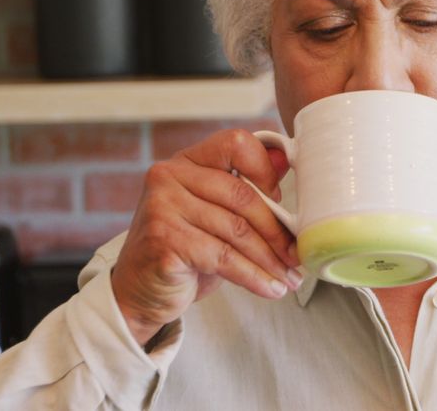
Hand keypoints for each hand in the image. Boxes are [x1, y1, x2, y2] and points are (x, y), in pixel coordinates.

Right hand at [110, 129, 301, 345]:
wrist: (139, 292)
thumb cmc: (184, 251)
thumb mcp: (216, 214)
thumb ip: (246, 187)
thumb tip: (286, 160)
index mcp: (186, 161)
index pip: (236, 144)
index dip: (266, 171)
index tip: (283, 204)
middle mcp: (169, 176)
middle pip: (242, 195)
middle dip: (277, 231)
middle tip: (297, 255)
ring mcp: (162, 207)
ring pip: (237, 231)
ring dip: (270, 260)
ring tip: (289, 278)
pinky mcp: (164, 241)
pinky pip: (224, 258)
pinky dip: (254, 276)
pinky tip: (270, 288)